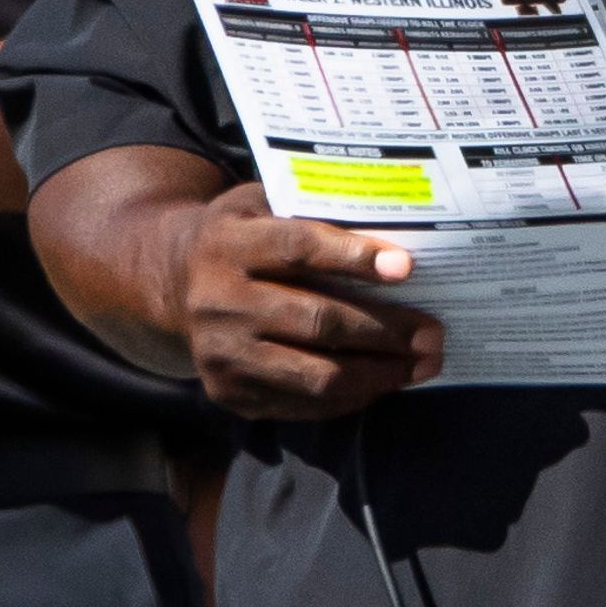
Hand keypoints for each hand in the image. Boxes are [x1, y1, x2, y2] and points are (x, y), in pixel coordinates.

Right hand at [165, 181, 443, 418]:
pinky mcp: (228, 393)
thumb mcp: (262, 202)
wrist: (172, 279)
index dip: (354, 258)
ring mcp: (221, 353)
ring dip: (379, 374)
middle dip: (385, 330)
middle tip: (433, 333)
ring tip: (421, 365)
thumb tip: (397, 230)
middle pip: (316, 320)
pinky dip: (351, 398)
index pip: (298, 250)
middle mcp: (218, 301)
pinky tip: (383, 382)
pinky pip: (302, 404)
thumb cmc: (242, 233)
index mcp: (227, 243)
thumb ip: (313, 210)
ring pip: (315, 374)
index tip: (407, 269)